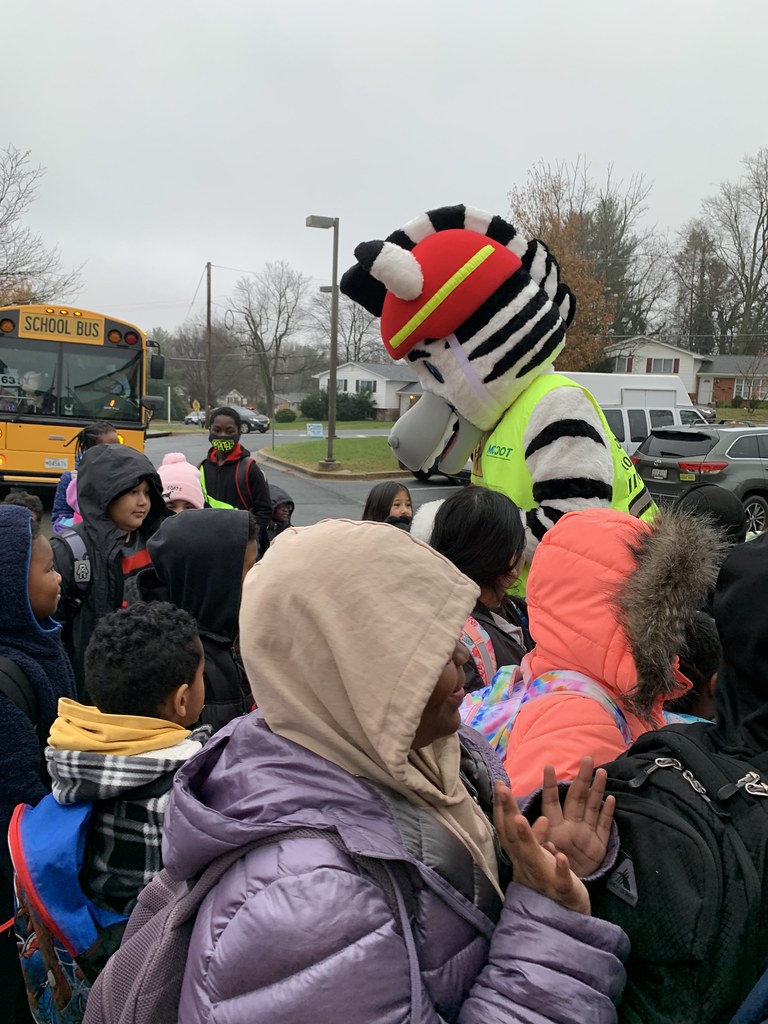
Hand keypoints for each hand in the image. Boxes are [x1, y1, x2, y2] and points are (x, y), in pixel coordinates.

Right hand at [494, 783, 589, 914]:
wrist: (566, 921)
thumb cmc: (552, 884)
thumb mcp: (542, 859)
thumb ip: (539, 840)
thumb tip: (540, 818)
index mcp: (523, 857)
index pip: (508, 830)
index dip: (502, 809)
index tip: (499, 785)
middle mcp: (528, 866)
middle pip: (514, 837)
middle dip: (507, 812)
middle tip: (501, 789)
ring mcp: (543, 880)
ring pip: (531, 857)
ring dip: (526, 838)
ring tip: (521, 818)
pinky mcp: (563, 892)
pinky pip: (560, 880)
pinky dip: (559, 868)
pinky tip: (560, 855)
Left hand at [530, 757, 614, 877]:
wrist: (567, 895)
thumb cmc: (549, 873)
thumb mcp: (540, 856)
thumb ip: (538, 841)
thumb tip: (531, 828)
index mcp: (554, 826)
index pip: (551, 801)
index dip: (549, 785)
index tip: (548, 766)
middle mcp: (571, 826)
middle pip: (577, 797)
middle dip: (582, 778)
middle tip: (587, 758)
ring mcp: (586, 834)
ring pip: (593, 807)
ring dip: (597, 790)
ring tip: (602, 772)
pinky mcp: (599, 846)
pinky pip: (604, 826)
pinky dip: (607, 813)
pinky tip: (611, 799)